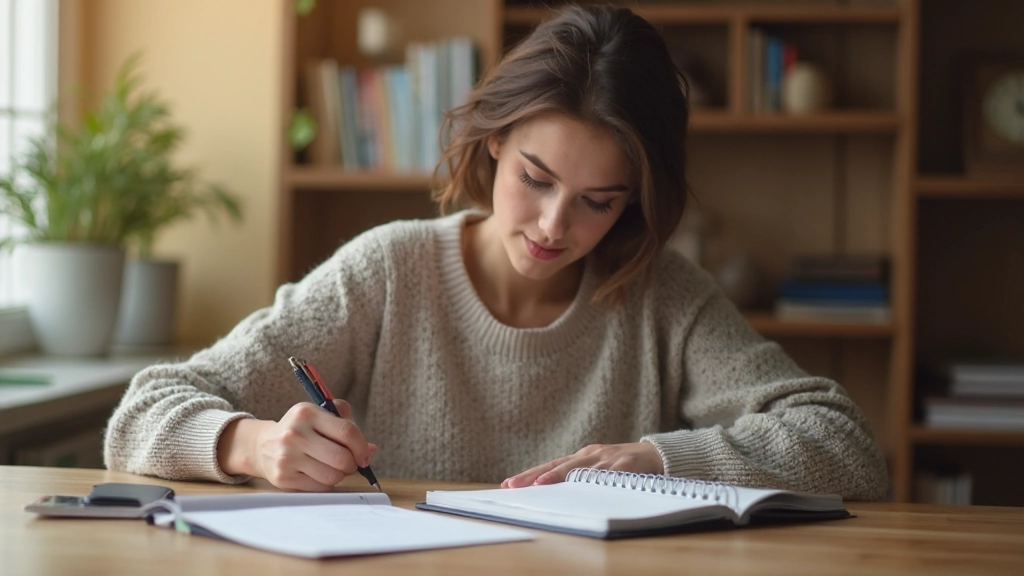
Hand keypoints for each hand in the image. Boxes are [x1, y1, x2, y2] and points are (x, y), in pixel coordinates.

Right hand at [219, 399, 376, 491]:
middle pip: (342, 458)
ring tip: (332, 467)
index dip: (362, 447)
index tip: (365, 454)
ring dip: (340, 475)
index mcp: (307, 413)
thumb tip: (371, 450)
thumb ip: (347, 424)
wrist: (263, 445)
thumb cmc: (301, 429)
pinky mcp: (283, 477)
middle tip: (350, 463)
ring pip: (333, 476)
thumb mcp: (320, 414)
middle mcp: (295, 434)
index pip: (347, 432)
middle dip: (353, 464)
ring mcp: (287, 457)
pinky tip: (318, 473)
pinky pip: (320, 487)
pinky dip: (326, 483)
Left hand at [501, 442, 663, 488]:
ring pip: (578, 468)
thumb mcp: (599, 470)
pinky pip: (609, 473)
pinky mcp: (625, 465)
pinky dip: (595, 478)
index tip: (508, 483)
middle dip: (534, 475)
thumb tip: (552, 491)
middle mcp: (591, 455)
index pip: (551, 465)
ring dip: (558, 475)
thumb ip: (580, 478)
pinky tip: (582, 483)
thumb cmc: (625, 466)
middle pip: (557, 465)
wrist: (658, 454)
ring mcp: (607, 458)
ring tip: (539, 484)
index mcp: (582, 457)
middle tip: (513, 484)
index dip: (530, 474)